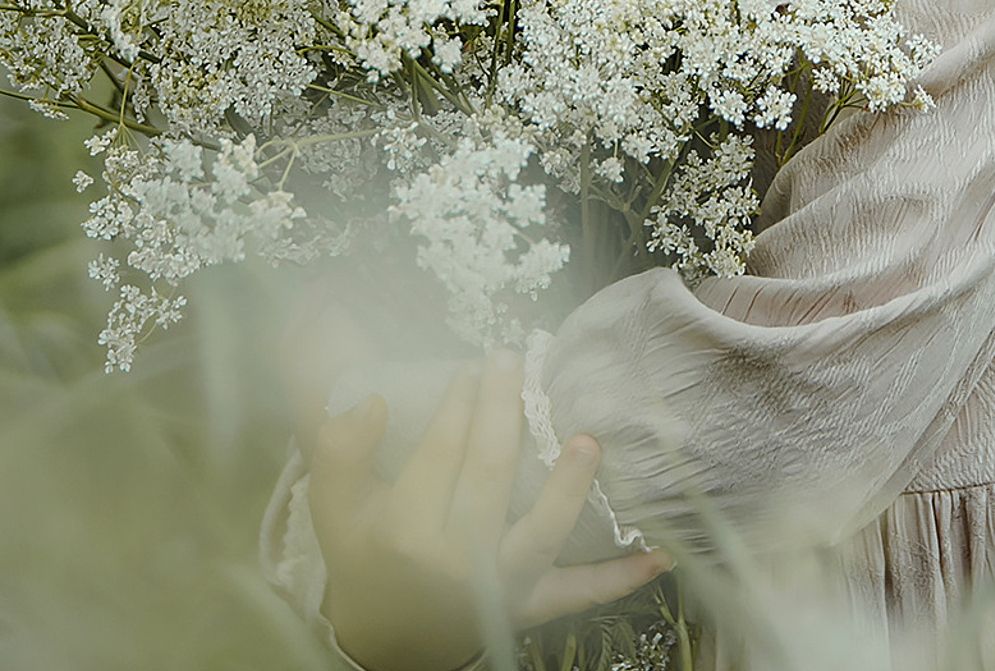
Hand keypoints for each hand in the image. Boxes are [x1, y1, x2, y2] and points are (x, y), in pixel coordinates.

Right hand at [294, 350, 667, 670]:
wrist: (390, 634)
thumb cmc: (367, 552)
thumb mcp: (334, 505)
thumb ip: (339, 449)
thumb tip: (373, 399)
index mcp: (405, 531)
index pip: (439, 453)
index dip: (456, 403)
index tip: (471, 364)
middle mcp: (456, 562)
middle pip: (488, 476)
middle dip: (501, 411)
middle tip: (511, 359)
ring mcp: (499, 588)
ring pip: (540, 536)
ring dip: (569, 491)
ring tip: (588, 440)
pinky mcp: (531, 606)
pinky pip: (579, 592)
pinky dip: (620, 577)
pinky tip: (660, 553)